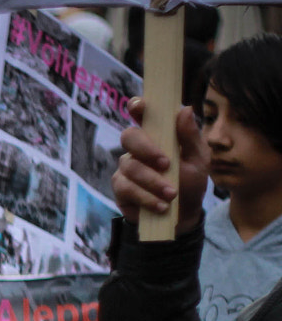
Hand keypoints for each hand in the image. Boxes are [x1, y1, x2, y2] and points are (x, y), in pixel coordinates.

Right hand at [113, 98, 207, 234]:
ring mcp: (126, 168)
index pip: (142, 114)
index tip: (139, 106)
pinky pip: (127, 189)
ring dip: (153, 181)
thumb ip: (191, 136)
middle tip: (166, 164)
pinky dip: (146, 197)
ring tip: (172, 194)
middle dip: (146, 149)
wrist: (183, 214)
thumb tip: (184, 109)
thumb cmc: (191, 181)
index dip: (137, 107)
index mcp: (158, 134)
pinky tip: (161, 205)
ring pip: (130, 167)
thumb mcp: (199, 158)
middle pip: (129, 137)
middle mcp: (138, 148)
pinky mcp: (120, 189)